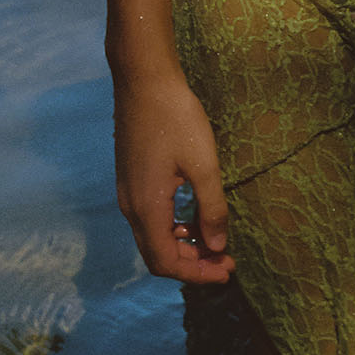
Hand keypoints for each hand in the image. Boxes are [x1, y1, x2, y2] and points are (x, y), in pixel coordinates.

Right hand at [112, 67, 234, 284]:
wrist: (144, 79)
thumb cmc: (176, 117)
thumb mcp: (203, 164)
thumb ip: (212, 208)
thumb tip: (217, 246)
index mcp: (146, 208)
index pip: (166, 263)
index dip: (198, 274)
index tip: (227, 269)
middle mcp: (130, 207)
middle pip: (157, 256)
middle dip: (192, 265)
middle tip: (225, 260)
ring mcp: (127, 192)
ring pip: (153, 237)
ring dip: (183, 246)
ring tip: (214, 239)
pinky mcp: (130, 179)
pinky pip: (150, 218)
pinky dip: (173, 227)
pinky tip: (194, 214)